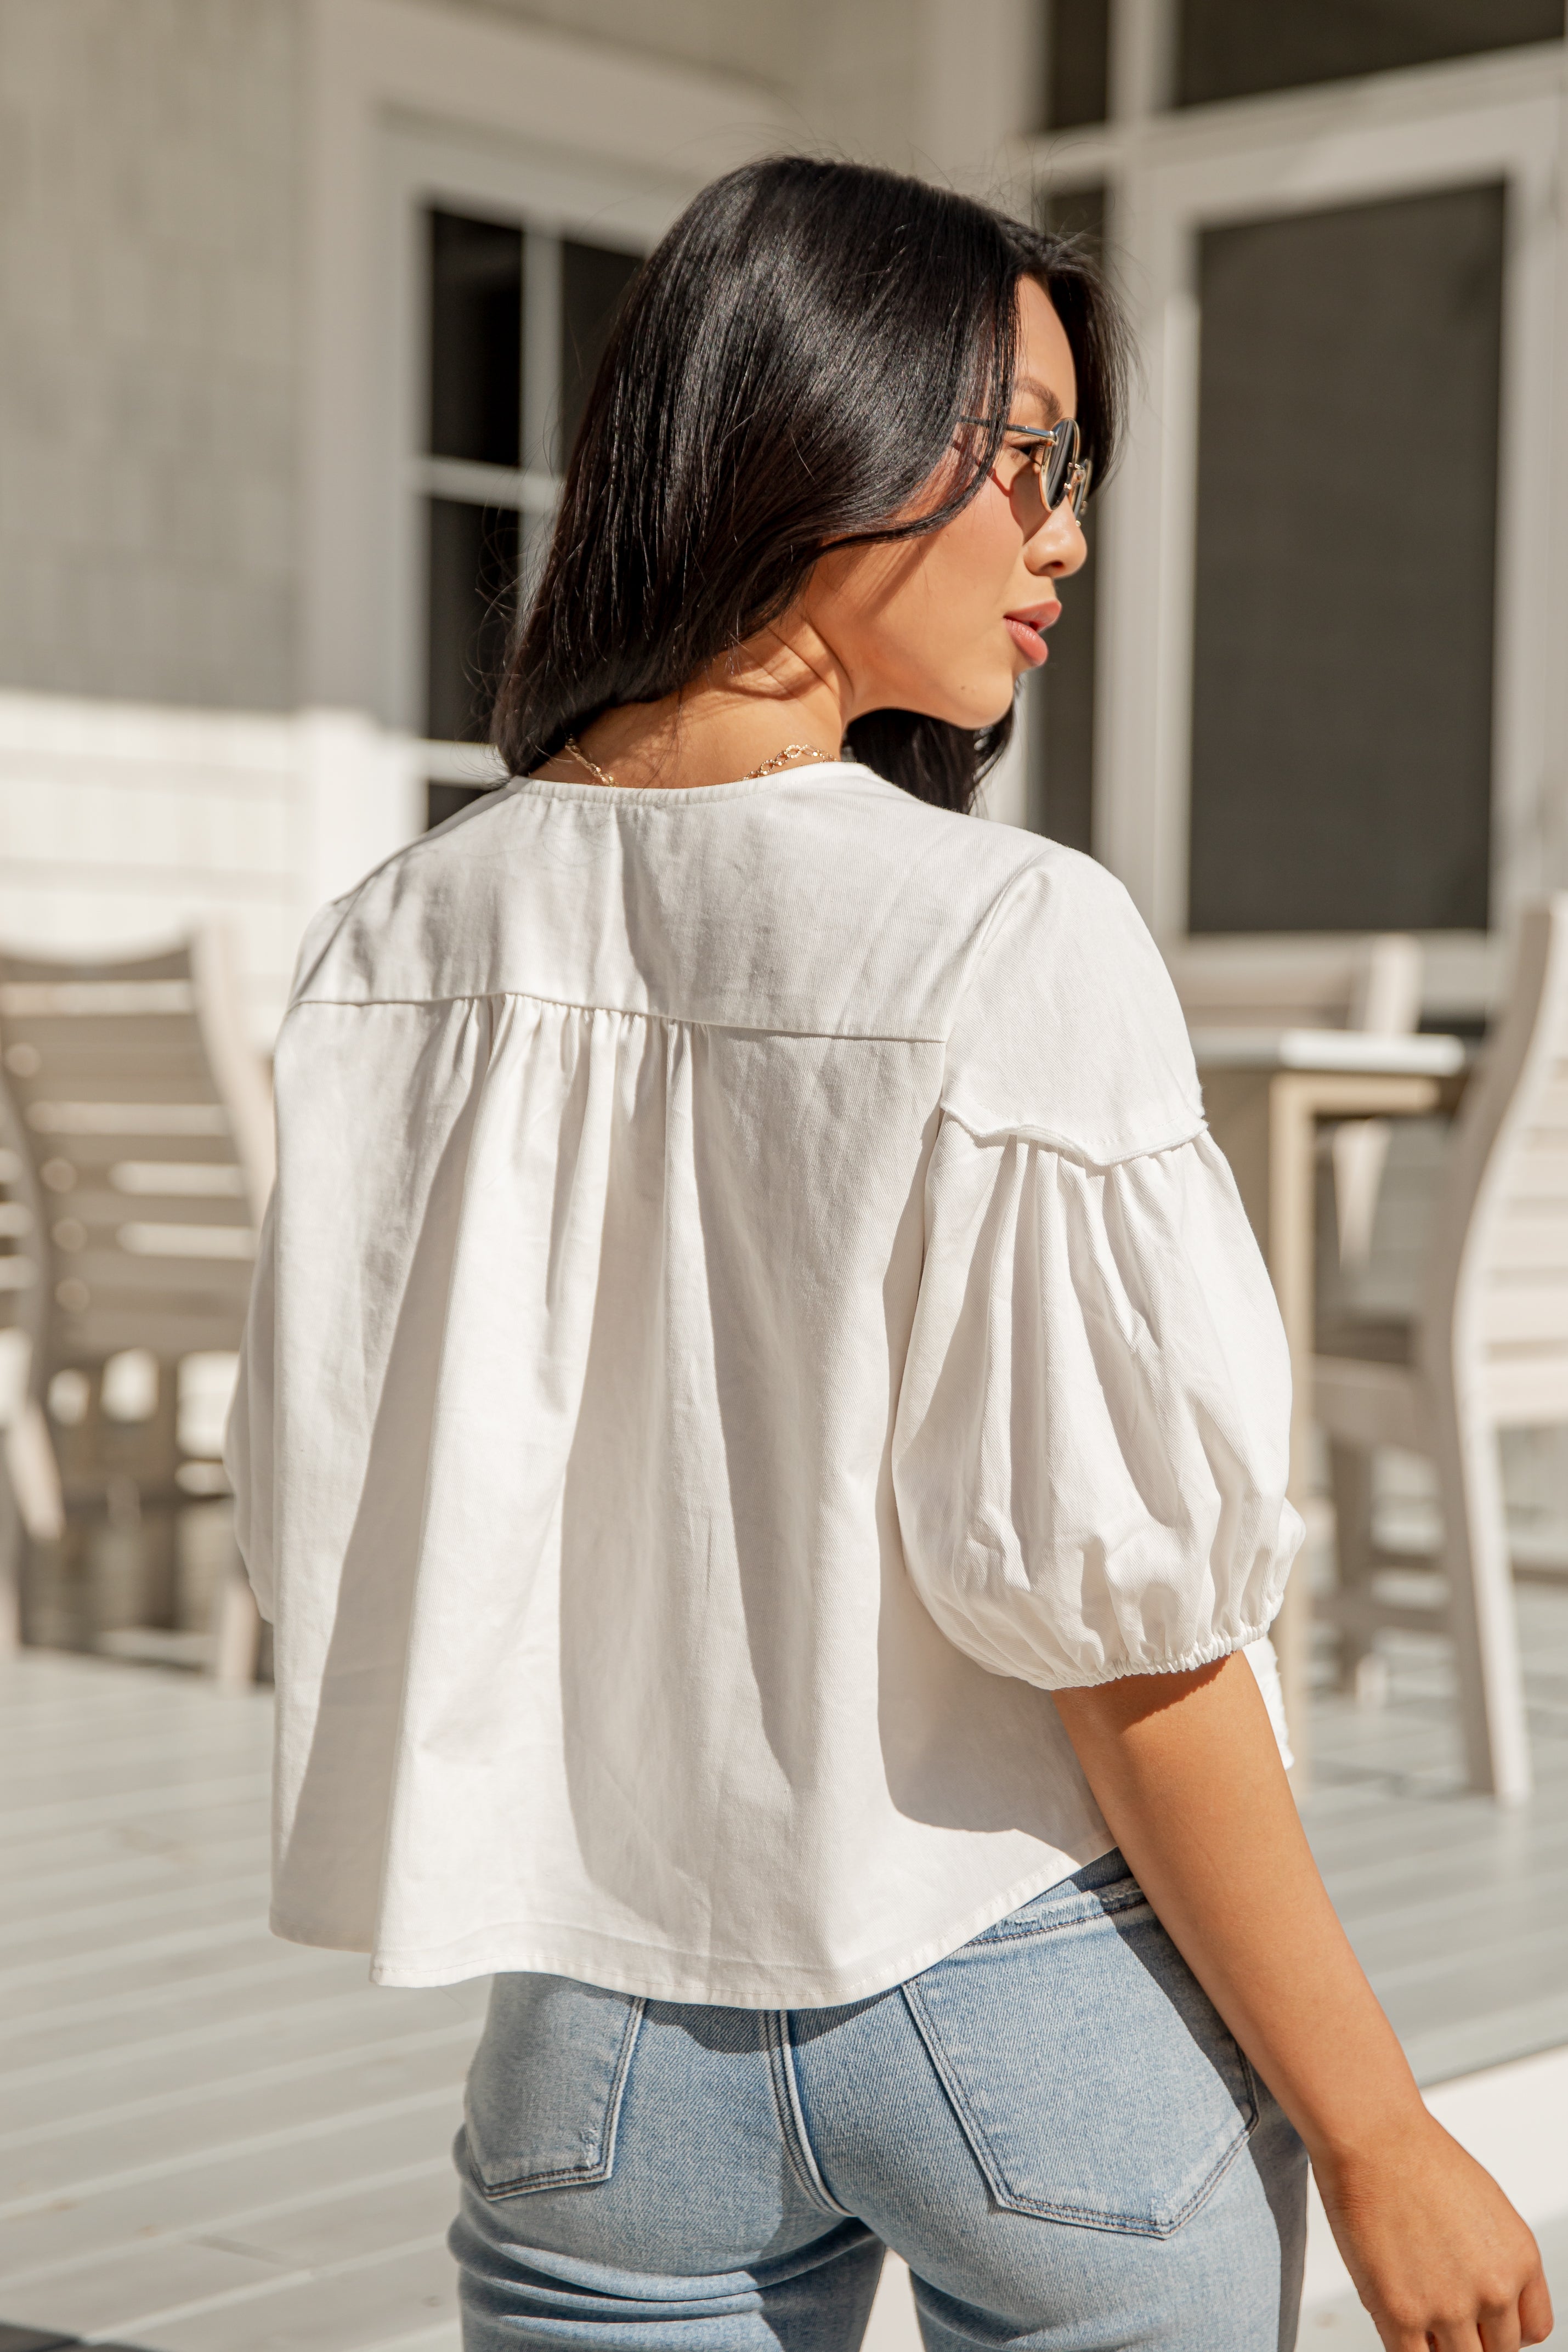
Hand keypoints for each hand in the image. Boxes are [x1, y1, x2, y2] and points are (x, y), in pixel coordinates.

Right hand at [1316, 2111, 1552, 2350]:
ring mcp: (1448, 2306)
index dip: (1504, 2330)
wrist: (1371, 2135)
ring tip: (1417, 2314)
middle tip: (1442, 2313)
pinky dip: (1409, 2350)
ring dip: (1439, 2345)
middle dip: (1471, 2337)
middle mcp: (1493, 2288)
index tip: (1484, 2323)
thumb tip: (1482, 2294)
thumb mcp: (1486, 2205)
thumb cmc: (1417, 2156)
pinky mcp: (1401, 2313)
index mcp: (1520, 2259)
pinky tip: (1397, 2324)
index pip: (1532, 2330)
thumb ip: (1494, 2257)